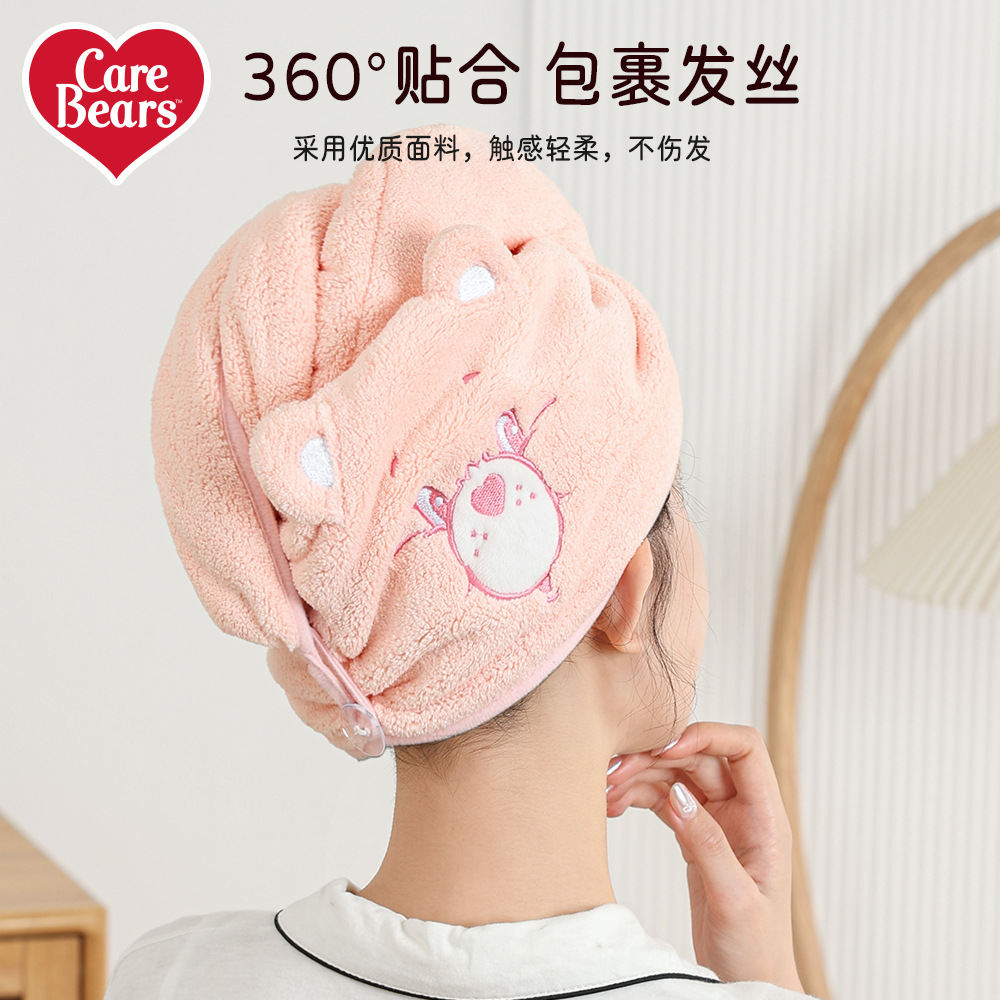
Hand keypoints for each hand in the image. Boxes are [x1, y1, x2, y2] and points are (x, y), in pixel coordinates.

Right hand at [605, 722, 804, 992]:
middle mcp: (743, 811)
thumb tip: (676, 792)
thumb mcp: (733, 897)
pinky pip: (664, 800)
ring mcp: (718, 821)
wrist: (746, 983)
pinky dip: (638, 797)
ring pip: (677, 776)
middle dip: (657, 758)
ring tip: (607, 790)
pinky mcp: (695, 835)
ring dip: (641, 777)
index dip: (706, 736)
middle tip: (616, 771)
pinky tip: (614, 805)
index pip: (744, 748)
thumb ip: (706, 842)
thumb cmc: (756, 950)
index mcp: (766, 818)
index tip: (666, 748)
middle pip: (699, 759)